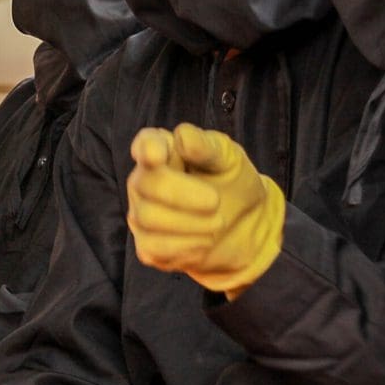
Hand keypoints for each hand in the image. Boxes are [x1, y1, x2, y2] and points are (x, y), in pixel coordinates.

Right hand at [127, 123, 284, 295]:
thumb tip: (183, 136)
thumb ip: (206, 147)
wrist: (244, 223)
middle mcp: (143, 179)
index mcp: (162, 148)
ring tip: (219, 222)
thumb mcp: (228, 159)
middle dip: (183, 195)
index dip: (148, 148)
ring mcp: (141, 213)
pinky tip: (206, 241)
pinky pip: (154, 248)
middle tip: (216, 201)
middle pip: (145, 184)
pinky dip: (186, 246)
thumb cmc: (231, 180)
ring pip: (148, 217)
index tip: (157, 155)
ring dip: (190, 223)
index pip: (145, 143)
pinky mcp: (147, 246)